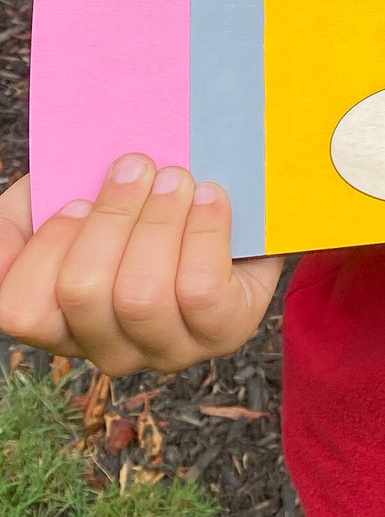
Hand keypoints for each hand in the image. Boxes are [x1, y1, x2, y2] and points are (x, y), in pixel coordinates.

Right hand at [0, 157, 283, 376]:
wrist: (230, 214)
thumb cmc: (140, 211)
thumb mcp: (71, 202)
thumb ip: (29, 211)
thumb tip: (20, 219)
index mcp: (62, 324)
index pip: (23, 310)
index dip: (47, 250)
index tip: (77, 199)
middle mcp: (109, 351)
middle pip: (84, 291)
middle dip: (111, 215)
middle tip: (137, 166)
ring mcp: (167, 350)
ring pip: (142, 295)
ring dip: (159, 220)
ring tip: (176, 178)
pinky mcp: (222, 334)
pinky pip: (201, 289)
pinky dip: (205, 233)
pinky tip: (210, 198)